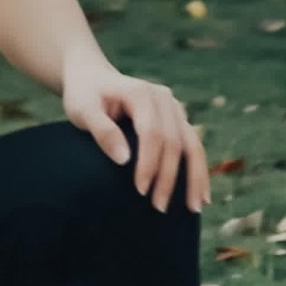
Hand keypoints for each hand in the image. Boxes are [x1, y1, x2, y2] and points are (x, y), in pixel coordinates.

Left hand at [61, 57, 209, 212]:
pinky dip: (198, 169)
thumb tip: (124, 159)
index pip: (152, 132)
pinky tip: (202, 193)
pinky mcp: (177, 118)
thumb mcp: (83, 110)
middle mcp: (163, 97)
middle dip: (169, 177)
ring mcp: (173, 107)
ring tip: (194, 208)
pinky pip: (192, 144)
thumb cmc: (84, 97)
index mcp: (140, 92)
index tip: (140, 190)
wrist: (92, 78)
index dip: (149, 163)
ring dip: (195, 176)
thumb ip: (102, 131)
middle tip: (158, 207)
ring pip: (192, 143)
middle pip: (174, 140)